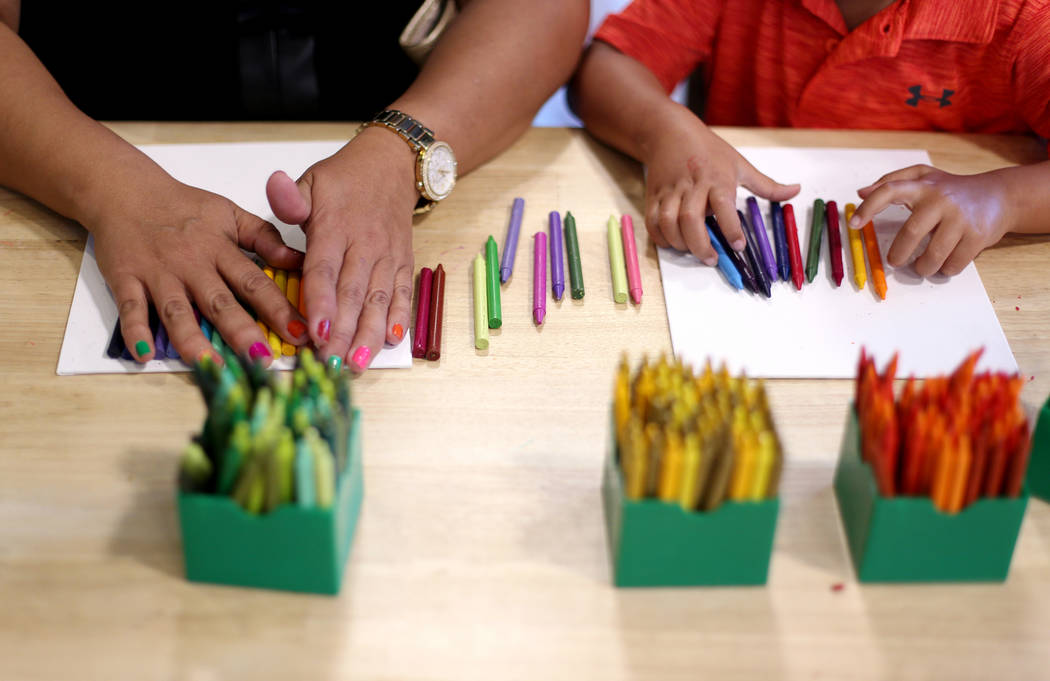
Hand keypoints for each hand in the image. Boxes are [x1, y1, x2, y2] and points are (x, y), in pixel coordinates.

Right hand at [93, 181, 306, 364]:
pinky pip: (130, 308)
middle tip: (263, 361)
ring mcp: (158, 274)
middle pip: (220, 303)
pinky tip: (144, 355)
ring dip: (193, 340)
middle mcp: (192, 265)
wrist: (125, 189)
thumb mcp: (229, 213)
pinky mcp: (125, 279)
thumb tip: (298, 260)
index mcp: (220, 249)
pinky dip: (135, 331)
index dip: (279, 309)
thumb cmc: (182, 206)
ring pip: (177, 311)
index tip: (300, 333)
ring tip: (212, 366)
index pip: (254, 283)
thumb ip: (264, 237)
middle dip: (243, 332)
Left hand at [266, 127, 416, 371]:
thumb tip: (275, 189)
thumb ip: (291, 196)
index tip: (316, 333)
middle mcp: (364, 245)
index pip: (325, 270)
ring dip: (369, 334)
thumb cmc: (345, 181)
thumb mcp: (311, 181)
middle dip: (343, 332)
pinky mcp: (403, 263)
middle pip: (352, 294)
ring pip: (378, 300)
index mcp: (335, 227)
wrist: (390, 166)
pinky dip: (399, 317)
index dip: (321, 304)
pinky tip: (391, 340)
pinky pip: (402, 293)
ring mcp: (387, 256)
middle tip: (331, 363)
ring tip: (358, 363)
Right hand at [643, 109, 798, 263]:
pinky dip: (661, 237)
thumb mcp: (740, 164)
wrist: (669, 132)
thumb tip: (796, 191)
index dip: (731, 229)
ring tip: (693, 251)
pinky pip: (652, 222)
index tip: (738, 246)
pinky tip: (673, 243)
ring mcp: (670, 191)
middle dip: (700, 245)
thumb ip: (766, 185)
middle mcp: (692, 185)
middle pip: (691, 220)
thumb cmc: (708, 150)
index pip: (724, 206)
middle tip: (712, 259)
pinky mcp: (653, 195)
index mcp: (717, 178)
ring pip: (669, 222)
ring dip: (680, 243)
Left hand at [851, 165, 1010, 276]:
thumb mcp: (923, 177)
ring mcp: (961, 218)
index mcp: (922, 185)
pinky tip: (945, 262)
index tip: (854, 225)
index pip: (889, 191)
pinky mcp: (978, 235)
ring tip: (922, 265)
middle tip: (895, 262)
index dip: (869, 208)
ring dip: (923, 267)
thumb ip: (891, 182)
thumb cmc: (951, 189)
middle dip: (899, 255)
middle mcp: (942, 199)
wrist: (999, 196)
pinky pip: (953, 265)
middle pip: (911, 233)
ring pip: (932, 256)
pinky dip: (945, 270)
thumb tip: (861, 192)